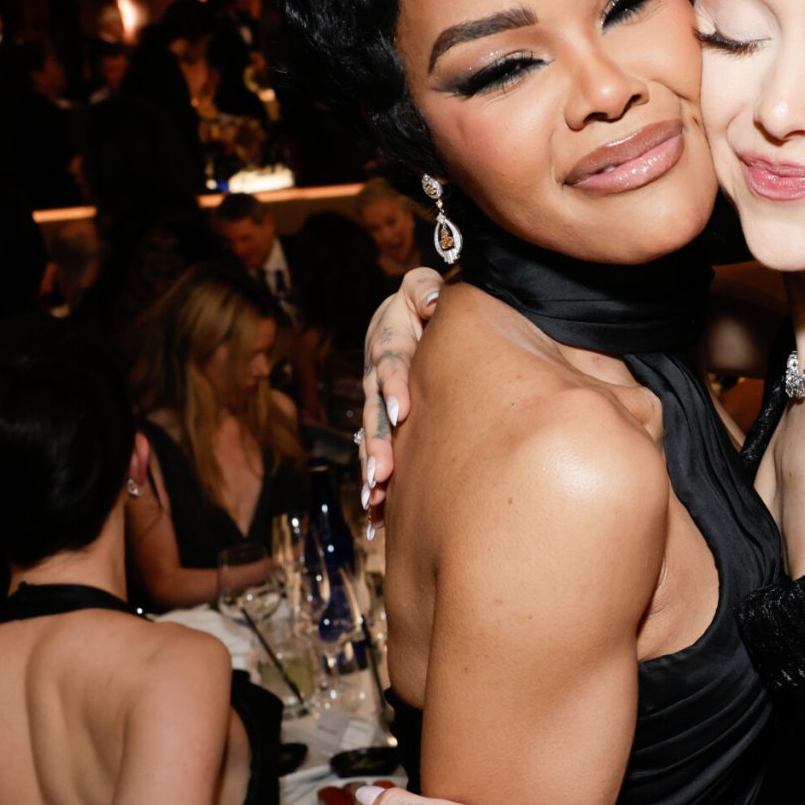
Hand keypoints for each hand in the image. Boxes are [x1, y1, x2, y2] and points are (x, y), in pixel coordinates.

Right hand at [359, 269, 444, 520]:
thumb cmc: (426, 305)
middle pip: (373, 412)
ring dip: (372, 470)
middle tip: (382, 472)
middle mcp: (376, 378)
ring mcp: (378, 404)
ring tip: (376, 498)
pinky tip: (377, 514)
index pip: (389, 363)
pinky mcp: (386, 425)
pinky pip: (379, 455)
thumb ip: (425, 291)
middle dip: (375, 443)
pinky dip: (378, 485)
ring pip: (371, 439)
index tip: (400, 411)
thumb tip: (432, 300)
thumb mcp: (423, 290)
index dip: (393, 385)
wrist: (418, 321)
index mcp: (387, 343)